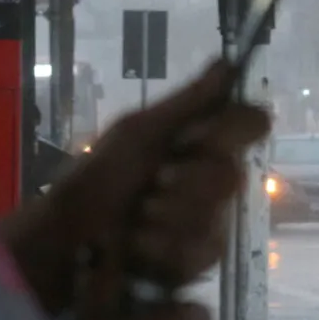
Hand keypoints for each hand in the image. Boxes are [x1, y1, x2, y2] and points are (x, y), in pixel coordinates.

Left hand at [0, 60, 270, 311]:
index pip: (252, 124)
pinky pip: (204, 248)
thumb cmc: (98, 178)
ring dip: (170, 214)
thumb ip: (189, 102)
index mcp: (205, 141)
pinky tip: (141, 245)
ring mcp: (211, 219)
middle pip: (235, 174)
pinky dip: (165, 244)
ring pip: (218, 215)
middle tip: (156, 181)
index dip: (230, 131)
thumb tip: (228, 61)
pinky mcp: (200, 258)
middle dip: (189, 180)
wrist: (65, 238)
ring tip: (138, 216)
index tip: (195, 138)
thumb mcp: (137, 132)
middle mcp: (215, 177)